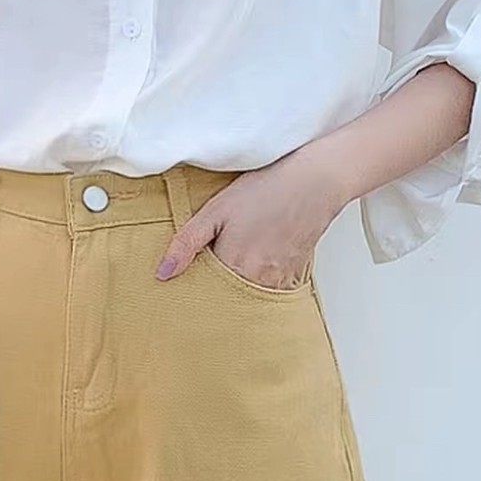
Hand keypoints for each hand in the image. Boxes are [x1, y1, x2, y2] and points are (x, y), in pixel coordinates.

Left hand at [155, 144, 350, 288]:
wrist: (317, 180)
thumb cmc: (267, 189)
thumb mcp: (217, 210)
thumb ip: (187, 243)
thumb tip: (163, 273)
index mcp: (234, 266)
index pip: (205, 294)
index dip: (193, 291)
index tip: (185, 287)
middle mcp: (258, 280)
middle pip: (226, 300)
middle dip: (214, 294)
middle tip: (207, 280)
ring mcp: (278, 281)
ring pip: (248, 298)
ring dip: (236, 290)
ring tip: (233, 268)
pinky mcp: (293, 276)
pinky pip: (269, 291)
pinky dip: (257, 284)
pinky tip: (254, 265)